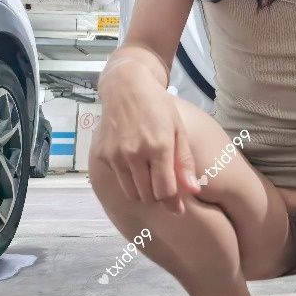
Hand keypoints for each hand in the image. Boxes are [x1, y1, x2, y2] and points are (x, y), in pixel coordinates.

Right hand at [92, 64, 200, 214]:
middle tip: (164, 187)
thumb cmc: (159, 107)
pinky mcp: (102, 155)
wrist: (126, 88)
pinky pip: (118, 180)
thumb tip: (194, 191)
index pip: (165, 191)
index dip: (173, 203)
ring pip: (131, 193)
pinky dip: (128, 179)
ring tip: (150, 177)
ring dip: (143, 191)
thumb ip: (185, 162)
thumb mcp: (179, 130)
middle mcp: (134, 153)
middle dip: (158, 197)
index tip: (177, 208)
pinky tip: (134, 164)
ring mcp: (115, 155)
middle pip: (148, 196)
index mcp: (159, 147)